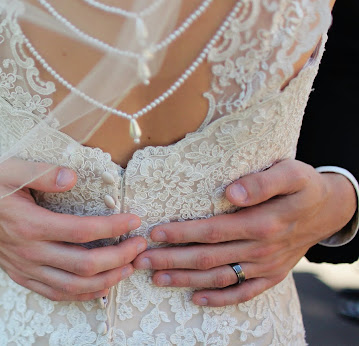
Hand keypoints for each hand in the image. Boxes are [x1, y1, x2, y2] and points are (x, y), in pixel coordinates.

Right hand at [0, 159, 146, 301]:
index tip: (133, 220)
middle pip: (84, 264)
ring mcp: (26, 269)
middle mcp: (30, 252)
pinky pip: (58, 294)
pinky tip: (102, 284)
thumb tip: (72, 177)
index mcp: (29, 224)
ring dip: (107, 279)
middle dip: (119, 256)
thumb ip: (42, 172)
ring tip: (128, 266)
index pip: (81, 231)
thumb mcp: (10, 169)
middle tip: (139, 245)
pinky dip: (84, 294)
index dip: (112, 227)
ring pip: (75, 285)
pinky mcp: (23, 277)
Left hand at [133, 159, 357, 306]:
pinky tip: (196, 298)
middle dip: (172, 260)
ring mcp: (267, 266)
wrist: (330, 208)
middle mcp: (263, 249)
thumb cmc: (303, 185)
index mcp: (264, 223)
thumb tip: (232, 192)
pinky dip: (219, 298)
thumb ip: (262, 182)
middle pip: (209, 257)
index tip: (155, 233)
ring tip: (156, 278)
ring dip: (186, 279)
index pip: (213, 231)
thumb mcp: (290, 172)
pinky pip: (244, 293)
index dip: (182, 233)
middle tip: (141, 259)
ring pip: (220, 277)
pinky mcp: (271, 276)